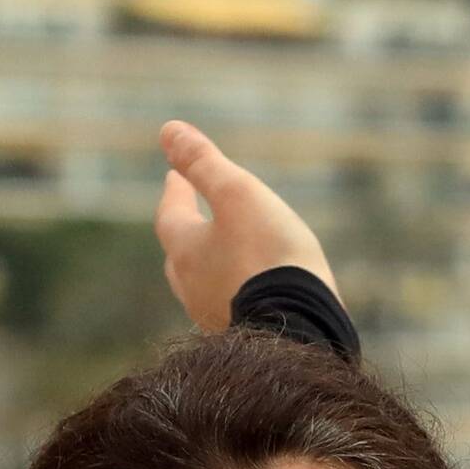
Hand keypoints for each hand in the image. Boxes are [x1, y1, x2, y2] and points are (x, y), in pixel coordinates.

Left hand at [152, 119, 333, 332]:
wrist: (300, 331)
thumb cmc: (268, 257)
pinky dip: (234, 291)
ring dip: (208, 265)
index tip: (175, 174)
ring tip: (222, 255)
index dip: (176, 190)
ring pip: (202, 285)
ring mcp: (215, 318)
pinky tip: (251, 293)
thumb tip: (169, 129)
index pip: (170, 214)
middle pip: (180, 253)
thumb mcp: (238, 195)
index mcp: (185, 251)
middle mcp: (192, 288)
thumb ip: (203, 163)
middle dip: (185, 230)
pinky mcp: (243, 340)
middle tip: (190, 214)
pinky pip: (231, 307)